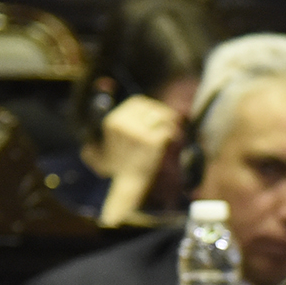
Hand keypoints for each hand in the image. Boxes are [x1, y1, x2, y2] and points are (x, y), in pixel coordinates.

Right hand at [92, 95, 183, 226]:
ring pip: (161, 117)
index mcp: (113, 121)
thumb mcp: (116, 139)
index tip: (157, 114)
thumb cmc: (125, 162)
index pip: (136, 102)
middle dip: (162, 113)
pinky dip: (172, 133)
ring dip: (168, 122)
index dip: (150, 106)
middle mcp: (124, 124)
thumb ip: (125, 121)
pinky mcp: (152, 141)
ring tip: (171, 130)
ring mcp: (138, 132)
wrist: (129, 182)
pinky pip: (167, 130)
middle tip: (170, 121)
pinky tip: (171, 139)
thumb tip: (134, 101)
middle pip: (150, 107)